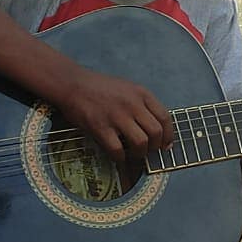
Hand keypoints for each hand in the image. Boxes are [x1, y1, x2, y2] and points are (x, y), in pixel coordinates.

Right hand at [57, 66, 173, 162]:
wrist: (72, 83)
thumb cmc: (100, 88)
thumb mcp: (128, 89)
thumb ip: (142, 105)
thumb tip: (156, 129)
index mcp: (141, 94)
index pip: (165, 118)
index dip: (168, 135)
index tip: (165, 145)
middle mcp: (132, 104)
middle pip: (156, 133)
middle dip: (155, 147)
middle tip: (148, 151)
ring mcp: (116, 116)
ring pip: (140, 143)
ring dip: (139, 154)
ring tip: (133, 154)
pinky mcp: (100, 127)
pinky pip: (117, 150)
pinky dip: (120, 158)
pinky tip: (118, 156)